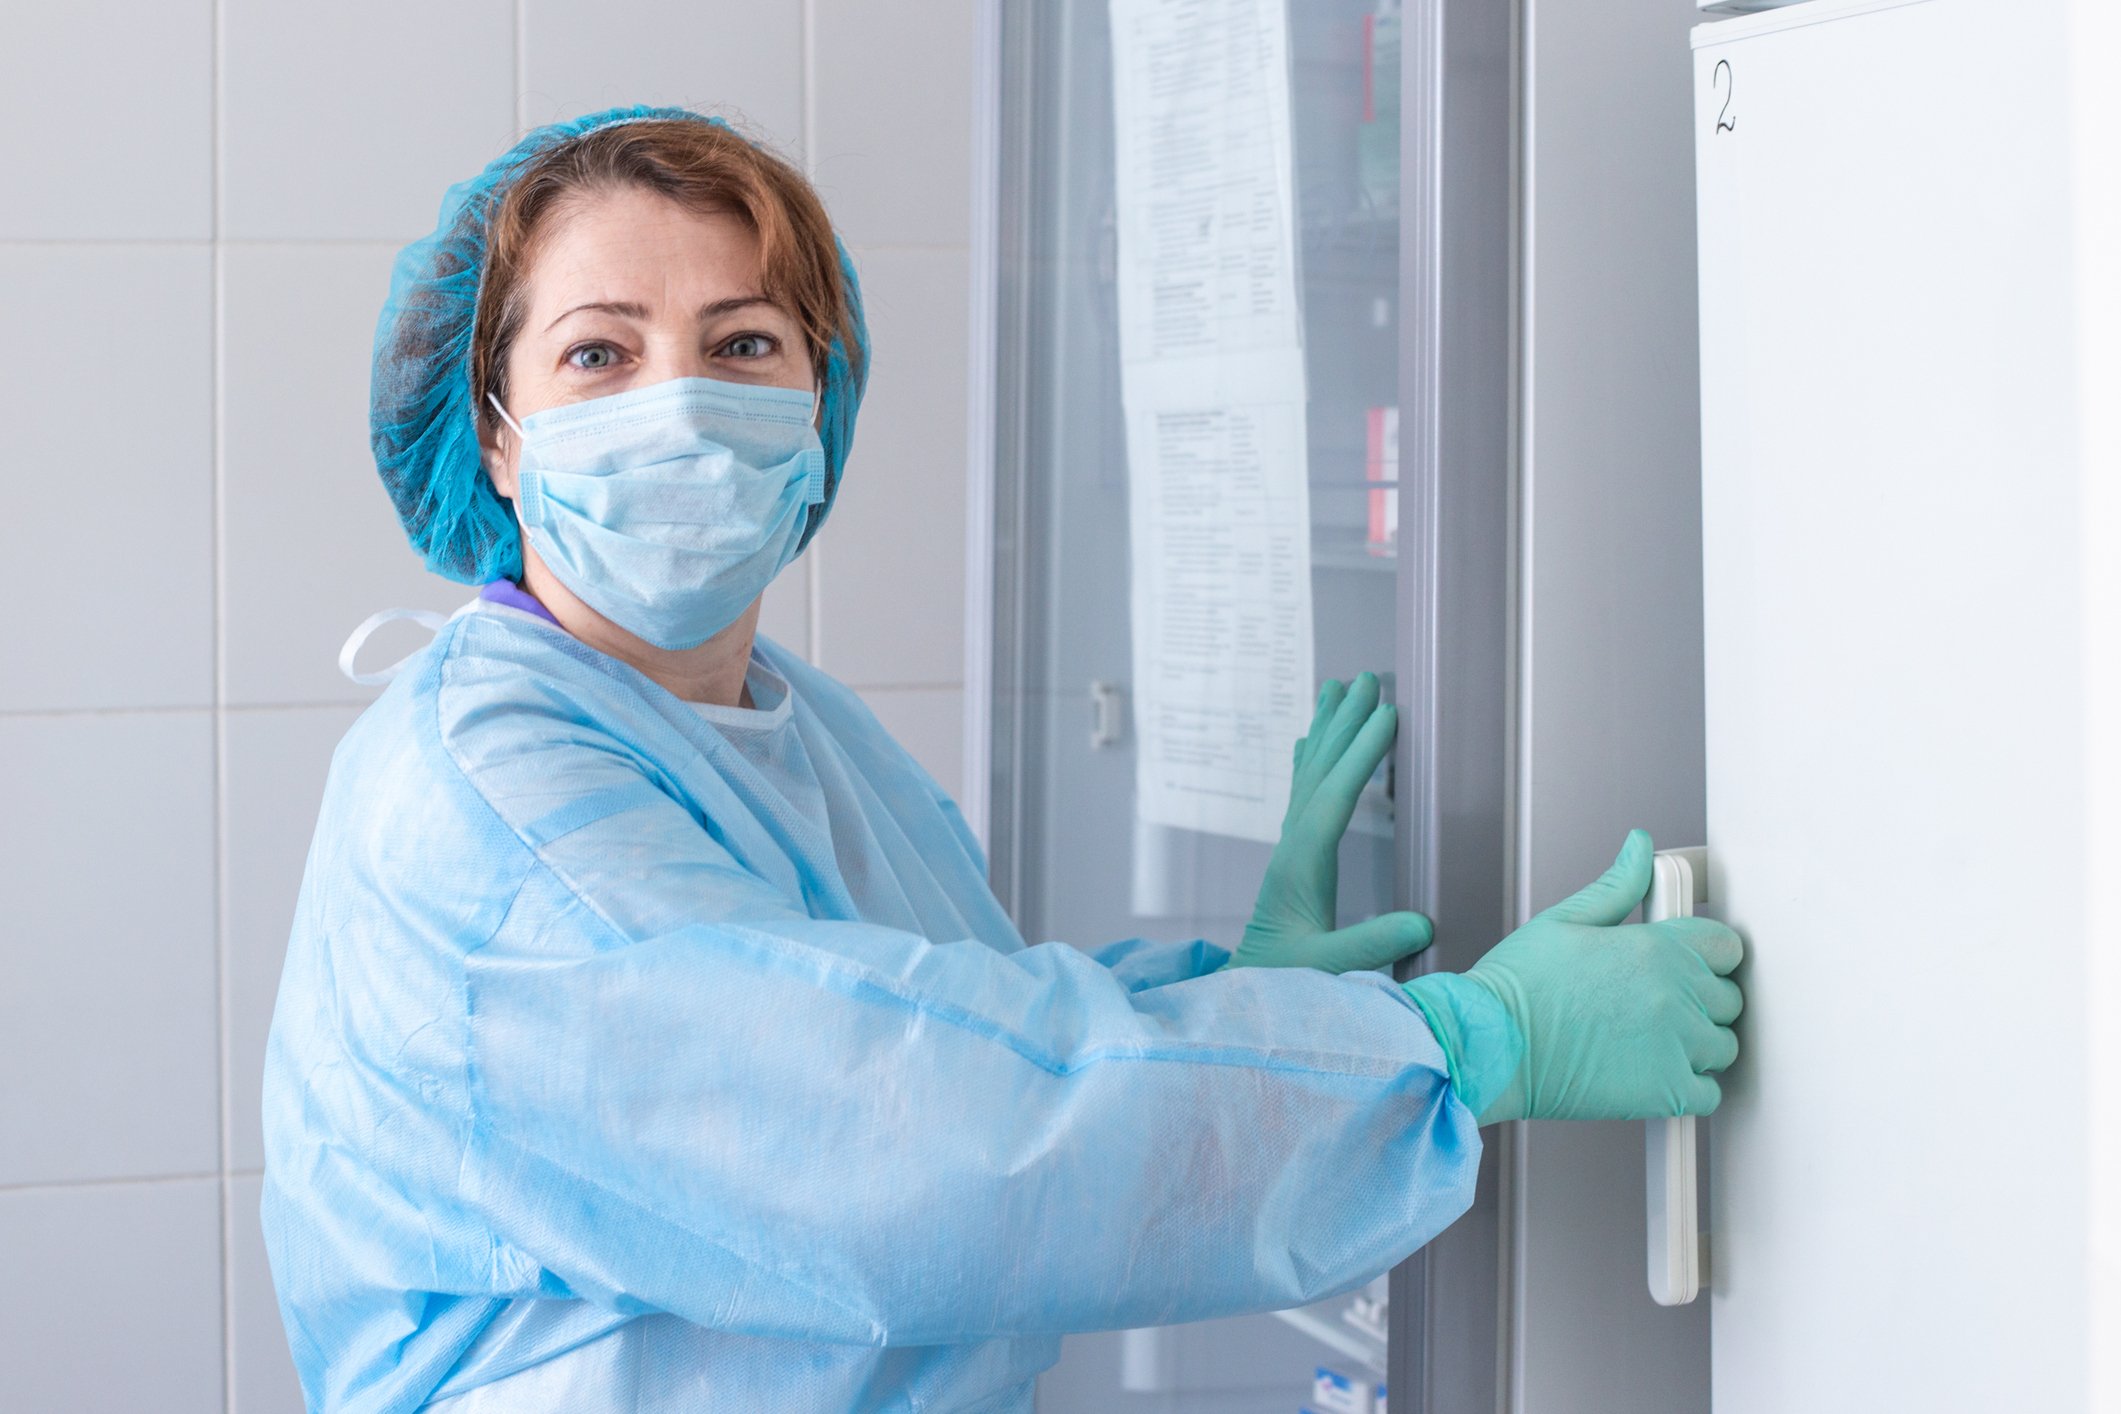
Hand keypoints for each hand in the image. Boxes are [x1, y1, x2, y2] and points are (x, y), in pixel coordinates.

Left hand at [1225, 672, 1434, 973]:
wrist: (1246, 995)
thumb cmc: (1286, 985)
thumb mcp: (1329, 970)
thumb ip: (1370, 945)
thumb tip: (1424, 922)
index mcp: (1303, 865)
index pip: (1336, 797)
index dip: (1363, 754)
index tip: (1388, 714)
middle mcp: (1292, 846)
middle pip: (1319, 769)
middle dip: (1345, 722)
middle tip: (1367, 677)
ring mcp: (1289, 848)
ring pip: (1309, 773)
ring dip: (1326, 729)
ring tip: (1337, 686)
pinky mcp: (1291, 857)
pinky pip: (1303, 792)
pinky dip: (1311, 759)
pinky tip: (1309, 741)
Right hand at [1403, 830, 1743, 1122]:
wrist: (1490, 1045)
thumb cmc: (1517, 988)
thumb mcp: (1563, 920)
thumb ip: (1617, 885)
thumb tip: (1640, 849)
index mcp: (1656, 947)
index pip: (1727, 946)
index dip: (1710, 954)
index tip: (1693, 963)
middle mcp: (1675, 994)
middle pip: (1729, 997)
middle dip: (1703, 999)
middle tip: (1660, 1003)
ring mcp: (1676, 1046)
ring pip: (1723, 1045)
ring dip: (1699, 1044)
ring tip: (1654, 1040)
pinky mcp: (1666, 1092)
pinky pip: (1709, 1093)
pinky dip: (1691, 1087)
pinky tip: (1656, 1072)